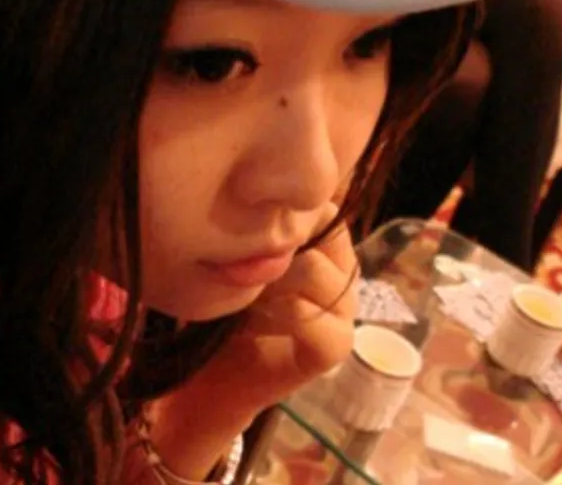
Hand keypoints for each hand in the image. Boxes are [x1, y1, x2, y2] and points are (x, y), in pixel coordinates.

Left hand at [205, 203, 359, 412]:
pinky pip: (308, 314)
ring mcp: (346, 308)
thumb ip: (257, 223)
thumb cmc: (224, 304)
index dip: (276, 217)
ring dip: (268, 281)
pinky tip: (250, 322)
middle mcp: (344, 269)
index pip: (318, 206)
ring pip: (312, 270)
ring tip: (242, 295)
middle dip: (272, 248)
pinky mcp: (337, 345)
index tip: (238, 237)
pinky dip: (273, 315)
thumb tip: (250, 186)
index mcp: (326, 241)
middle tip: (237, 270)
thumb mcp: (238, 254)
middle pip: (319, 233)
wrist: (215, 376)